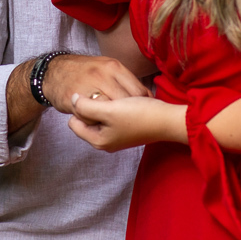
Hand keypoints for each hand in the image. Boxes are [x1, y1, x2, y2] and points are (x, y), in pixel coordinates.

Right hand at [43, 54, 150, 114]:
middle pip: (126, 103)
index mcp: (113, 67)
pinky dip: (95, 121)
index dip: (143, 106)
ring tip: (112, 121)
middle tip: (128, 121)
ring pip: (109, 111)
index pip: (138, 91)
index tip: (141, 113)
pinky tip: (96, 120)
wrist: (53, 72)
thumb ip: (124, 80)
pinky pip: (91, 116)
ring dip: (112, 119)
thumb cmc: (85, 72)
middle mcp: (102, 75)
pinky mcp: (74, 99)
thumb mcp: (106, 67)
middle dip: (128, 114)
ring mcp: (88, 86)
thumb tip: (146, 97)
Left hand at [67, 94, 186, 151]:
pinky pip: (111, 114)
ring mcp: (115, 134)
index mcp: (97, 140)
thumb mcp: (108, 110)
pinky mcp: (125, 127)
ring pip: (99, 114)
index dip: (81, 108)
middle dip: (94, 107)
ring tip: (119, 101)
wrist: (168, 120)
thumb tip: (72, 99)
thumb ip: (85, 106)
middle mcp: (104, 140)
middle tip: (110, 101)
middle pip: (86, 118)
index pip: (74, 121)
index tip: (96, 101)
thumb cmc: (139, 115)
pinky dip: (116, 106)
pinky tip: (126, 102)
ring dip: (106, 105)